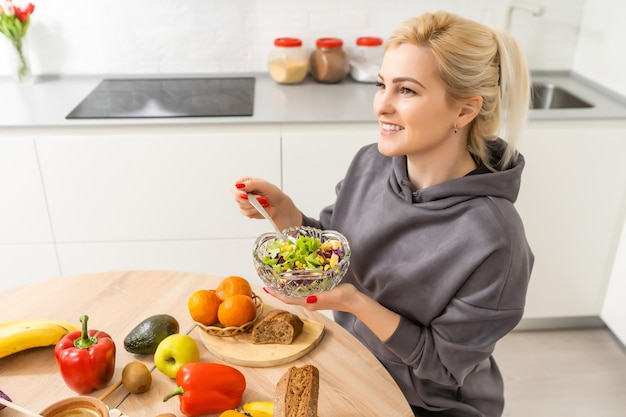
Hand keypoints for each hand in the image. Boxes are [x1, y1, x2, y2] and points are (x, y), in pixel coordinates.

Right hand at [231, 177, 301, 229]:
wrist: (279, 206)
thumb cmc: (274, 194)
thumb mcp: (264, 185)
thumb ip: (252, 184)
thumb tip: (241, 185)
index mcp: (246, 183)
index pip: (234, 186)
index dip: (238, 191)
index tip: (246, 195)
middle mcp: (244, 192)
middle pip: (236, 197)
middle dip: (248, 200)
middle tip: (259, 199)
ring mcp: (244, 202)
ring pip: (241, 206)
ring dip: (253, 206)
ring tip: (262, 203)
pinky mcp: (246, 210)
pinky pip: (245, 213)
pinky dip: (254, 211)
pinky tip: (260, 208)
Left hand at [265, 283, 401, 341]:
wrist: (355, 301)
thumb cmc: (345, 296)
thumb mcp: (332, 294)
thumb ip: (320, 297)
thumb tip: (308, 298)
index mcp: (310, 302)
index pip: (288, 299)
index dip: (276, 294)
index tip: (265, 288)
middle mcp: (309, 302)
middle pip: (288, 298)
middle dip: (277, 291)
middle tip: (267, 282)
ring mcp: (313, 300)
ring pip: (294, 296)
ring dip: (284, 290)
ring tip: (276, 280)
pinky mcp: (317, 297)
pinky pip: (301, 293)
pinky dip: (294, 288)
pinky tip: (293, 282)